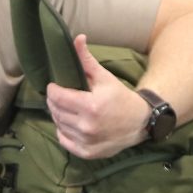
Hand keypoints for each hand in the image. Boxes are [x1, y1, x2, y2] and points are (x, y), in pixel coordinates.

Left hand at [45, 34, 150, 159]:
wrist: (139, 123)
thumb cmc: (121, 98)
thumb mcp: (105, 77)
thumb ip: (87, 60)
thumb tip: (77, 38)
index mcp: (91, 106)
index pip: (57, 97)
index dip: (53, 89)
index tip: (55, 85)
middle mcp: (87, 127)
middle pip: (55, 111)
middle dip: (54, 101)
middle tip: (60, 95)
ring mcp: (86, 142)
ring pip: (58, 125)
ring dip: (58, 115)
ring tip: (67, 107)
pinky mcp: (87, 153)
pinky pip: (64, 140)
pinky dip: (63, 131)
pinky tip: (70, 123)